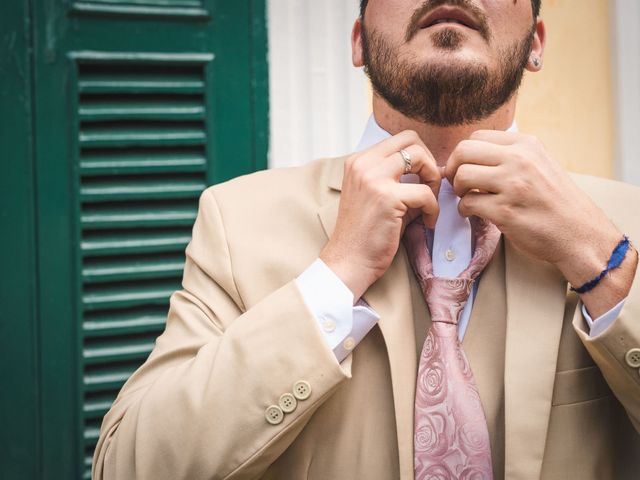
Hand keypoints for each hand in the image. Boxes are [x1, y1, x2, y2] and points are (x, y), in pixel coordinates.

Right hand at [320, 130, 440, 300]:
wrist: (349, 261)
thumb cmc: (365, 234)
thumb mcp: (378, 196)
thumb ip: (400, 179)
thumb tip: (436, 170)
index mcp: (358, 161)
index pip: (399, 139)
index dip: (419, 156)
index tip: (422, 179)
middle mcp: (363, 164)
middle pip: (411, 139)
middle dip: (429, 160)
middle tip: (430, 186)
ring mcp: (373, 178)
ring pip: (420, 157)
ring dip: (433, 180)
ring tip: (429, 203)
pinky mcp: (387, 198)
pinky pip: (425, 193)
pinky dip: (433, 209)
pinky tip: (427, 223)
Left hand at [446, 130, 635, 315]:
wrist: (580, 233)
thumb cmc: (555, 201)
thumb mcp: (539, 163)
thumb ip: (508, 156)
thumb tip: (466, 156)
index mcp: (526, 145)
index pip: (475, 137)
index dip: (463, 155)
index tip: (466, 169)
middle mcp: (519, 160)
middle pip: (463, 151)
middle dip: (453, 169)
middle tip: (459, 185)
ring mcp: (512, 185)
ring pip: (462, 176)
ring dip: (458, 191)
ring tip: (468, 198)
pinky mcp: (505, 211)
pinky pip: (467, 204)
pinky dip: (464, 210)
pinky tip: (474, 214)